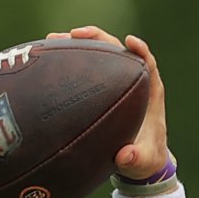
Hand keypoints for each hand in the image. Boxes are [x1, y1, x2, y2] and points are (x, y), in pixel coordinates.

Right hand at [56, 27, 169, 181]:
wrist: (137, 161)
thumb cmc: (145, 159)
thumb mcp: (144, 163)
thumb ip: (137, 160)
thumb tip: (124, 156)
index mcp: (149, 92)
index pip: (147, 63)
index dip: (140, 50)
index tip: (129, 42)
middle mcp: (132, 81)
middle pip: (117, 50)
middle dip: (97, 37)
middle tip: (75, 34)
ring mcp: (114, 81)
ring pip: (98, 54)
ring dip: (77, 44)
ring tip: (53, 39)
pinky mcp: (100, 87)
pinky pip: (85, 67)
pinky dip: (69, 59)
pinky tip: (48, 56)